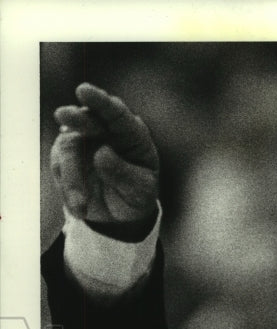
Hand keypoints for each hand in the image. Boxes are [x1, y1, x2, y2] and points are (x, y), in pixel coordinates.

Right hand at [51, 82, 158, 240]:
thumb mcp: (141, 191)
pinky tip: (80, 208)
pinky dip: (69, 190)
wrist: (120, 213)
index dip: (100, 101)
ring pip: (69, 150)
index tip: (84, 91)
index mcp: (130, 133)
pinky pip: (60, 169)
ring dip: (73, 179)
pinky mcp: (64, 157)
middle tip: (63, 116)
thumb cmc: (136, 194)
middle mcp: (103, 131)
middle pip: (87, 119)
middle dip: (75, 118)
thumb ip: (125, 174)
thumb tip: (100, 154)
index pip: (116, 113)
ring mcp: (81, 142)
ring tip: (81, 206)